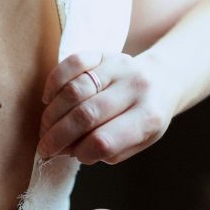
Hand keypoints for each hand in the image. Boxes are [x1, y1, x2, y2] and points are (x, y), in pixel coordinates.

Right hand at [37, 51, 173, 164]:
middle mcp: (136, 89)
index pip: (105, 141)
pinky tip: (49, 99)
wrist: (164, 79)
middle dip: (58, 135)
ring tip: (46, 127)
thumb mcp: (138, 142)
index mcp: (148, 117)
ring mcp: (120, 67)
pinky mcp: (105, 53)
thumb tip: (68, 149)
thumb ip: (108, 150)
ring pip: (75, 90)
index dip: (80, 152)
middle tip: (45, 146)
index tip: (68, 155)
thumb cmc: (145, 118)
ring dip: (53, 113)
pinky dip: (54, 82)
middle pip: (86, 115)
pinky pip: (73, 63)